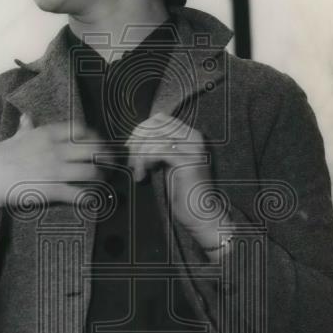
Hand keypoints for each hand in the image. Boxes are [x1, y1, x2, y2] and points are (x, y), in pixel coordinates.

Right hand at [0, 114, 106, 238]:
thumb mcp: (15, 137)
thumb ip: (25, 128)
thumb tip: (26, 116)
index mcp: (47, 134)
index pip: (80, 130)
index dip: (94, 137)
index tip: (99, 143)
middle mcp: (56, 150)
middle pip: (92, 150)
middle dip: (105, 156)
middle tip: (110, 163)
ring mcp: (55, 170)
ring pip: (90, 172)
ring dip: (101, 177)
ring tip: (103, 180)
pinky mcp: (52, 190)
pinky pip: (78, 193)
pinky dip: (89, 197)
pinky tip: (93, 199)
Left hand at [126, 112, 220, 242]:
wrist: (201, 214)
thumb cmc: (182, 191)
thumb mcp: (168, 163)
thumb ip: (158, 147)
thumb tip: (136, 138)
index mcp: (191, 134)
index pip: (160, 118)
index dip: (141, 130)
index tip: (131, 148)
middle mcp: (194, 137)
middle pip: (155, 125)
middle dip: (137, 142)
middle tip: (132, 162)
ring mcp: (193, 148)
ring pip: (154, 139)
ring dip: (139, 156)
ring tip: (138, 173)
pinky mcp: (188, 162)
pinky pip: (157, 151)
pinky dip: (144, 163)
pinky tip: (143, 177)